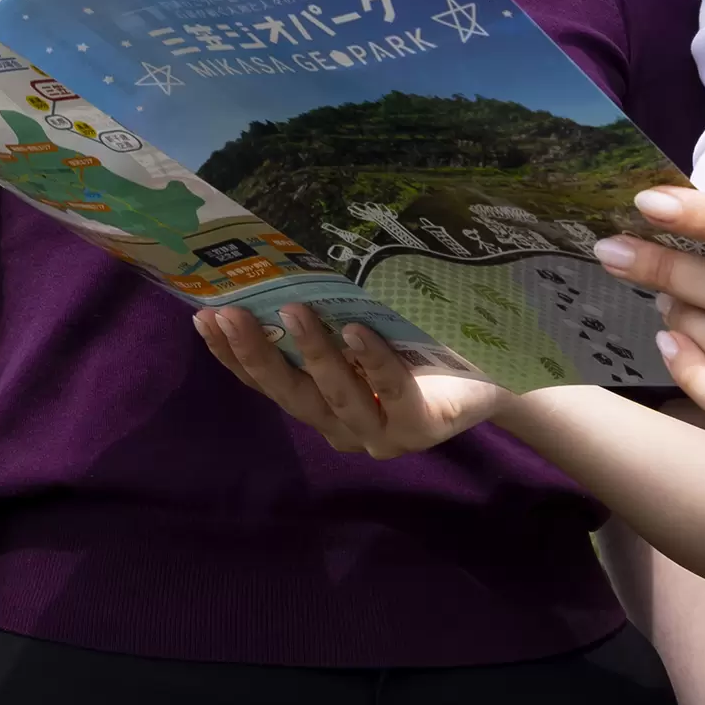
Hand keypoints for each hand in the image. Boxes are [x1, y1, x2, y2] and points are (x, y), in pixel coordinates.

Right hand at [192, 302, 514, 458]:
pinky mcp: (421, 428)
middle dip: (256, 354)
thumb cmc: (423, 349)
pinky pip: (392, 390)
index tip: (205, 318)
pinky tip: (356, 329)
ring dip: (311, 352)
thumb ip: (328, 321)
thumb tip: (279, 270)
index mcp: (324, 408)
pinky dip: (372, 360)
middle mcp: (345, 428)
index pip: (268, 385)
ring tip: (292, 310)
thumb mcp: (366, 333)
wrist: (499, 378)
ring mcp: (382, 434)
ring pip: (335, 395)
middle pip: (291, 395)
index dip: (233, 356)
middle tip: (228, 314)